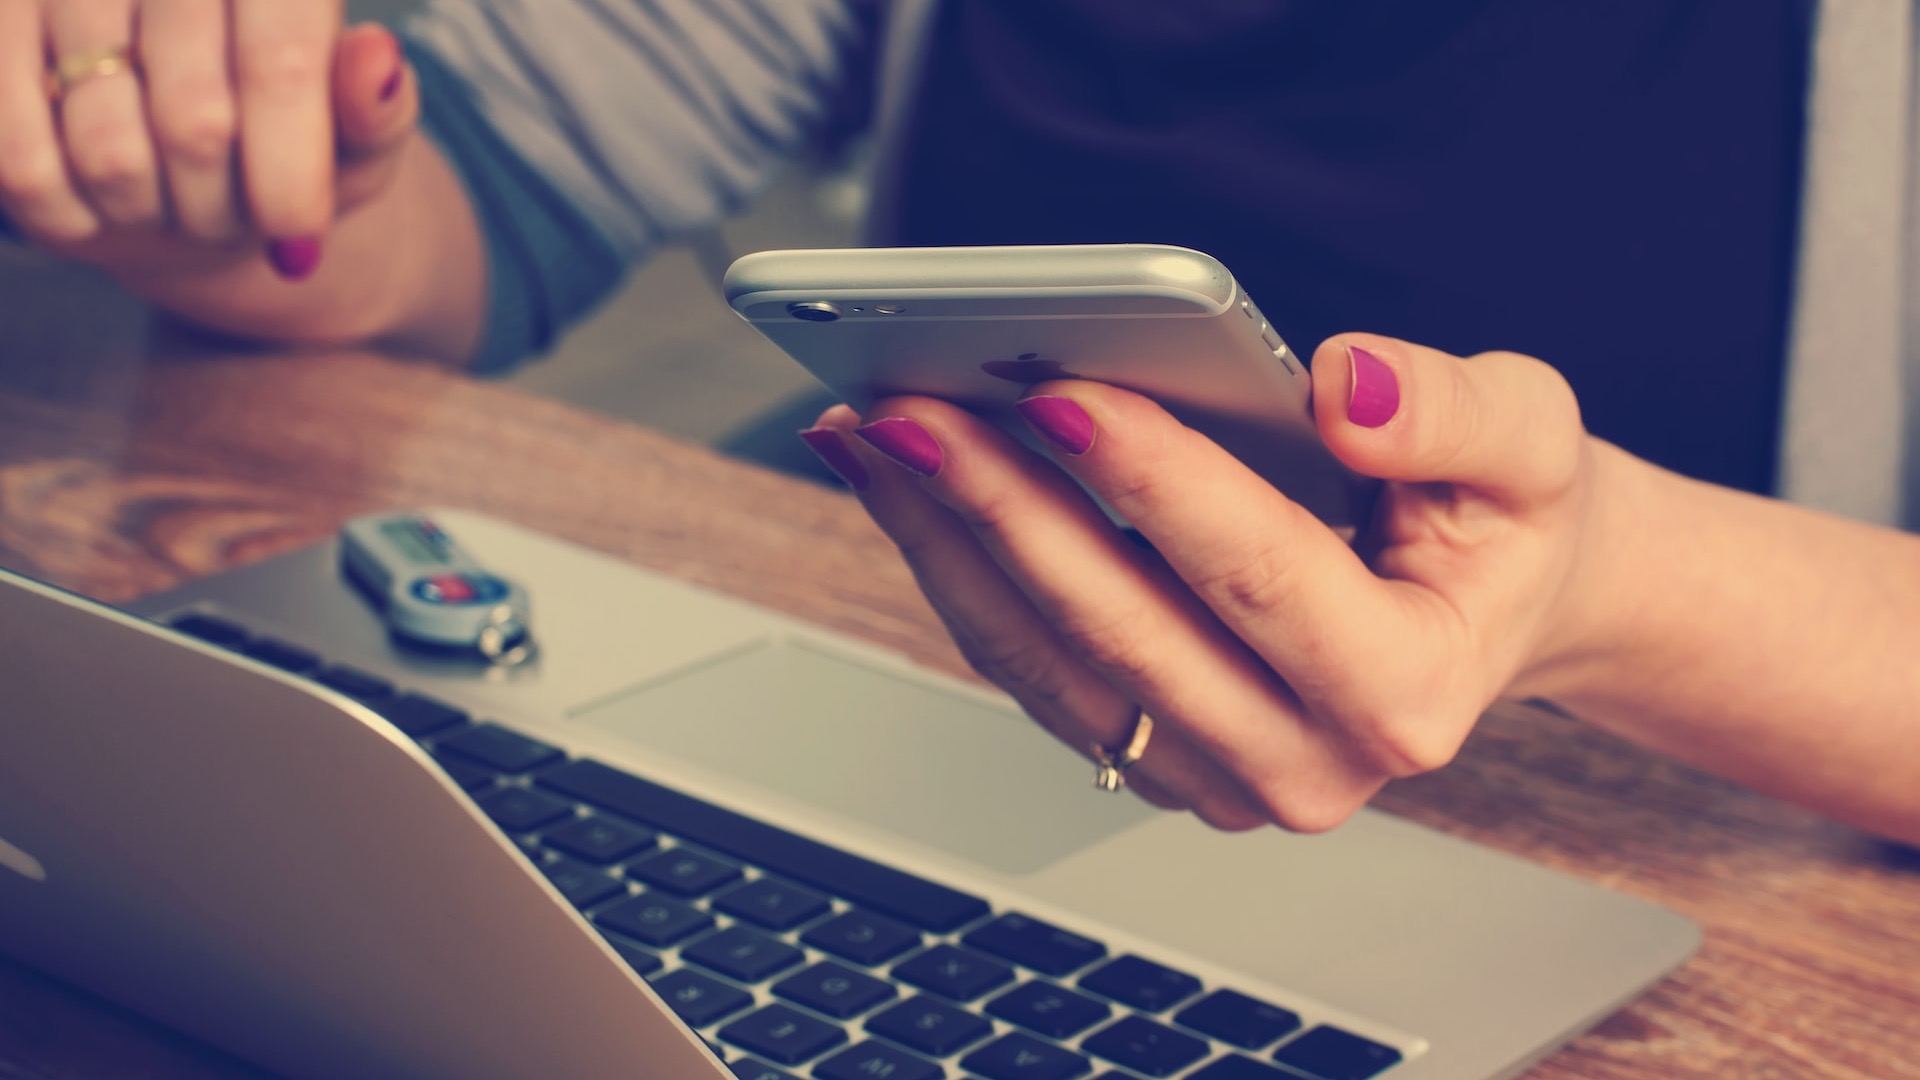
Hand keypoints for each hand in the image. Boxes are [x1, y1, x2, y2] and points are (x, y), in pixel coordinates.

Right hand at [0, 0, 416, 280]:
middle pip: (196, 122)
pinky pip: (22, 162)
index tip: (298, 240)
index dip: (289, 171)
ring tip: (170, 197)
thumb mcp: (354, 140)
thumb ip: (376, 111)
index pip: (279, 64)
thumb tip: (377, 59)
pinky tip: (100, 200)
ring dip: (151, 213)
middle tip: (231, 215)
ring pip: (110, 152)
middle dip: (223, 207)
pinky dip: (70, 213)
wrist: (180, 150)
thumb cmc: (284, 141)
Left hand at [802, 334, 1599, 831]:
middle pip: (1122, 631)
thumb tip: (1343, 389)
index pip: (1257, 576)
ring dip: (948, 544)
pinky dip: (960, 572)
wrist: (1490, 605)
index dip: (1153, 482)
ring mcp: (1218, 778)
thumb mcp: (1533, 442)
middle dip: (1003, 508)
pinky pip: (1033, 671)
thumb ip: (1455, 412)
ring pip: (1049, 663)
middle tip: (909, 409)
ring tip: (874, 435)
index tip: (1058, 393)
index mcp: (1407, 692)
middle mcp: (1306, 765)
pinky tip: (908, 486)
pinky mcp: (1155, 758)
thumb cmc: (1503, 521)